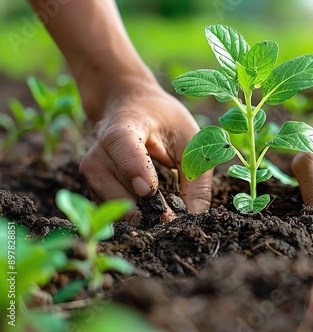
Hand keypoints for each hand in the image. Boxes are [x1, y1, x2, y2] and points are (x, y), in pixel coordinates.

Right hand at [79, 77, 211, 221]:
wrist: (131, 106)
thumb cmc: (165, 121)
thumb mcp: (190, 139)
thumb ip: (196, 176)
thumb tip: (196, 216)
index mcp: (124, 126)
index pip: (120, 143)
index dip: (134, 167)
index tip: (150, 190)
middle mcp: (99, 150)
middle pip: (112, 186)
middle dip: (145, 209)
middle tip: (174, 220)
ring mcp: (92, 171)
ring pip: (111, 205)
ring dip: (140, 217)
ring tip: (167, 218)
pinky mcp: (94, 188)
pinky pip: (111, 211)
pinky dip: (133, 218)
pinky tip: (154, 215)